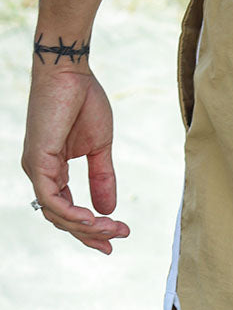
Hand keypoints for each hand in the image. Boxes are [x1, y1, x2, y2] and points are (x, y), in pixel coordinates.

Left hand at [21, 66, 129, 254]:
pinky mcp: (37, 161)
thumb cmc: (83, 101)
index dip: (90, 229)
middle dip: (92, 233)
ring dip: (86, 227)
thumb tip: (109, 209)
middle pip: (62, 219)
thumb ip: (102, 179)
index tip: (115, 237)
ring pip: (57, 214)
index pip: (67, 211)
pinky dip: (71, 214)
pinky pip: (51, 199)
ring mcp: (36, 168)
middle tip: (120, 236)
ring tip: (112, 228)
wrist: (70, 71)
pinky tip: (93, 218)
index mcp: (52, 170)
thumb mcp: (99, 148)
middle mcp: (40, 173)